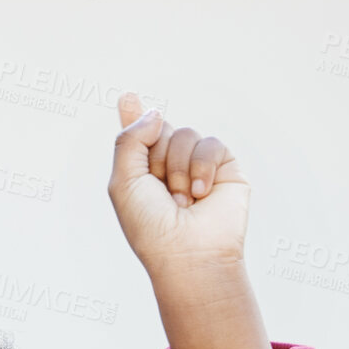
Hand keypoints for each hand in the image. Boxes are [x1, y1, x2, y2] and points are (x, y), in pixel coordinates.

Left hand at [107, 91, 249, 272]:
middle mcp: (169, 166)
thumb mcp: (123, 181)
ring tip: (181, 200)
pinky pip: (211, 144)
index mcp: (141, 171)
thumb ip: (130, 140)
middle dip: (156, 157)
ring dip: (178, 167)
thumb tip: (157, 113)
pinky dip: (202, 167)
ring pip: (185, 134)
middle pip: (160, 128)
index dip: (134, 115)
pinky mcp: (225, 169)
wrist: (187, 252)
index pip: (138, 136)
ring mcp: (197, 166)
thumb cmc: (150, 225)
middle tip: (160, 189)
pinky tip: (200, 194)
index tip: (127, 96)